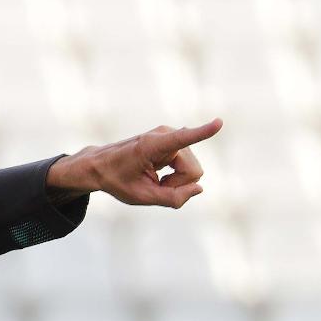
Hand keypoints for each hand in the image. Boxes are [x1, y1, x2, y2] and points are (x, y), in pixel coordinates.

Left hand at [47, 119, 221, 208]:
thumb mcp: (141, 197)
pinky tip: (159, 175)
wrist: (101, 166)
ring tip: (154, 179)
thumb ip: (172, 198)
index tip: (219, 122)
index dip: (201, 132)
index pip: (182, 139)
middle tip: (154, 185)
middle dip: (177, 184)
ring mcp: (171, 135)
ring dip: (175, 181)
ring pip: (193, 171)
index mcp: (151, 146)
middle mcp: (165, 135)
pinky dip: (175, 177)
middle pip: (194, 171)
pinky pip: (188, 168)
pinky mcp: (175, 140)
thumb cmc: (117, 180)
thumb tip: (199, 188)